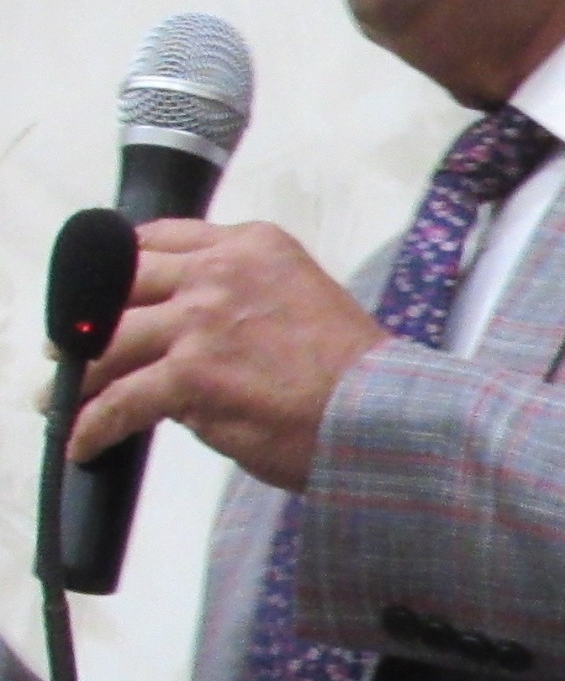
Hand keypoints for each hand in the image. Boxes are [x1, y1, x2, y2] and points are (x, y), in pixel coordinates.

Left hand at [70, 219, 387, 491]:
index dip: (123, 265)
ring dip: (81, 374)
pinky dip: (95, 425)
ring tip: (65, 397)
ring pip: (111, 343)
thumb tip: (188, 342)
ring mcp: (200, 322)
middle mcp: (221, 273)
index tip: (109, 288)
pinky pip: (121, 401)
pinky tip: (86, 441)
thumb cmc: (357, 372)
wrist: (382, 413)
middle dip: (90, 316)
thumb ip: (245, 299)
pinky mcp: (189, 376)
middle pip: (123, 282)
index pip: (161, 239)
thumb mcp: (305, 297)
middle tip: (72, 344)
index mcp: (254, 245)